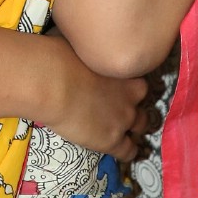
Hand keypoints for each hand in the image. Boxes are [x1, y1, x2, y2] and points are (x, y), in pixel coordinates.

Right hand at [37, 25, 158, 163]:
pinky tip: (122, 151)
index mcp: (125, 73)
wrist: (53, 83)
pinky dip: (127, 151)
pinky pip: (129, 152)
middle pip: (145, 104)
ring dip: (135, 130)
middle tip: (120, 111)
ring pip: (141, 127)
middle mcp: (130, 97)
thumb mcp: (81, 46)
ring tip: (125, 132)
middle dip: (135, 109)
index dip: (131, 89)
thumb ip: (90, 53)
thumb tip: (84, 45)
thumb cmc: (60, 57)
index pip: (140, 84)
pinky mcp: (112, 141)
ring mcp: (123, 120)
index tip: (120, 91)